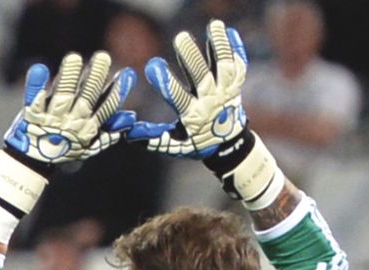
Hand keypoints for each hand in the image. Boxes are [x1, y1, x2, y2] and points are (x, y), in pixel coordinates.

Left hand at [4, 51, 136, 167]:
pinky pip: (33, 98)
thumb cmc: (64, 148)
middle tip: (102, 57)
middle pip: (86, 98)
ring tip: (74, 58)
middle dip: (95, 77)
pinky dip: (35, 84)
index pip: (106, 108)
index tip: (127, 73)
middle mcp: (71, 123)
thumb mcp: (89, 145)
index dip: (117, 91)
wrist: (32, 162)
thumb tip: (130, 118)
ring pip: (63, 95)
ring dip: (69, 75)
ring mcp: (51, 119)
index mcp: (88, 129)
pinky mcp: (32, 115)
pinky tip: (39, 69)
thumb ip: (108, 130)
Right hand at [130, 21, 249, 156]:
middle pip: (202, 77)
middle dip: (191, 58)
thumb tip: (129, 131)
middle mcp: (211, 102)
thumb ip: (152, 138)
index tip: (153, 65)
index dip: (166, 82)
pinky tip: (229, 31)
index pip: (178, 97)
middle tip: (180, 37)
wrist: (228, 144)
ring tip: (214, 26)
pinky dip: (236, 48)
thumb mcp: (173, 145)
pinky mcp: (236, 85)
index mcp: (192, 116)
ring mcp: (226, 92)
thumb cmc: (196, 143)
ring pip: (225, 67)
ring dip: (219, 46)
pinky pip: (239, 65)